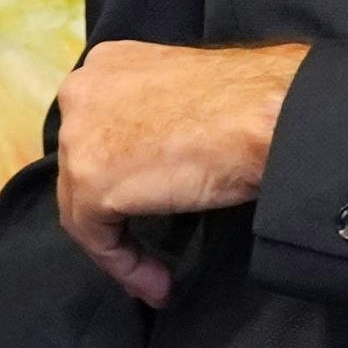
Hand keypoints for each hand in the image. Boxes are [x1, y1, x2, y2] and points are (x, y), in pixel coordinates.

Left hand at [53, 40, 307, 304]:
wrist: (268, 116)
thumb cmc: (250, 104)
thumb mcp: (186, 96)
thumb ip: (158, 118)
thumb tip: (160, 161)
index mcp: (108, 64)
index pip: (99, 132)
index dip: (124, 177)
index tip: (155, 207)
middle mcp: (82, 90)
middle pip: (85, 168)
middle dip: (117, 213)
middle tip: (153, 249)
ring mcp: (79, 134)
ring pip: (84, 205)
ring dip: (122, 247)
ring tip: (159, 278)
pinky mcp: (89, 180)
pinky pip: (96, 237)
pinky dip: (125, 266)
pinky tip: (157, 283)